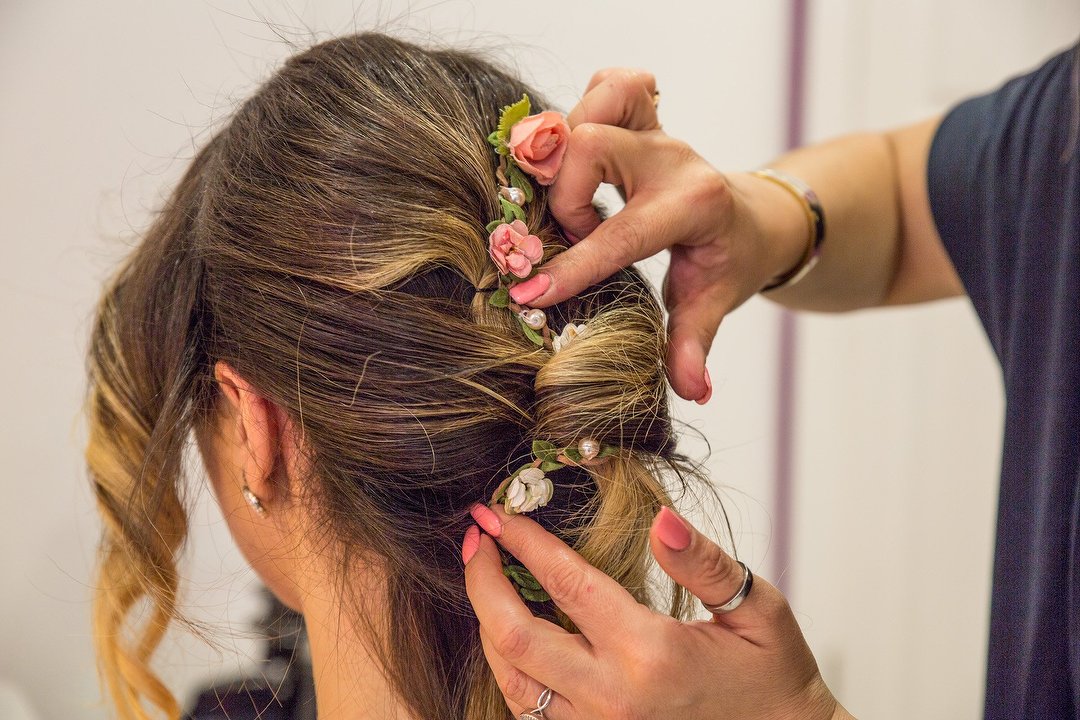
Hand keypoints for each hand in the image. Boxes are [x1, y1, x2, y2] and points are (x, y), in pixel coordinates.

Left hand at [462, 505, 850, 719]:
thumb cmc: (772, 675)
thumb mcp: (758, 609)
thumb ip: (703, 564)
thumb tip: (660, 519)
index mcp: (651, 654)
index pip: (565, 583)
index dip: (524, 540)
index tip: (499, 511)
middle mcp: (612, 697)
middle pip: (514, 636)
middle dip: (481, 580)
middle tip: (477, 538)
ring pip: (510, 679)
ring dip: (487, 624)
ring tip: (485, 576)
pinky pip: (528, 709)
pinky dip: (508, 664)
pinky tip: (510, 630)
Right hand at [509, 69, 806, 402]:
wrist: (750, 216)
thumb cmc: (726, 262)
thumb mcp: (713, 304)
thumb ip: (693, 345)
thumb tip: (694, 391)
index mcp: (693, 205)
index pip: (623, 234)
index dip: (573, 266)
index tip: (529, 292)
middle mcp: (673, 157)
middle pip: (592, 146)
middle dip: (564, 197)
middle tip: (574, 234)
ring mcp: (657, 129)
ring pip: (596, 102)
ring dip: (567, 145)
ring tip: (571, 192)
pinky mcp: (643, 113)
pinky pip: (609, 85)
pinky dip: (584, 108)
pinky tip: (578, 152)